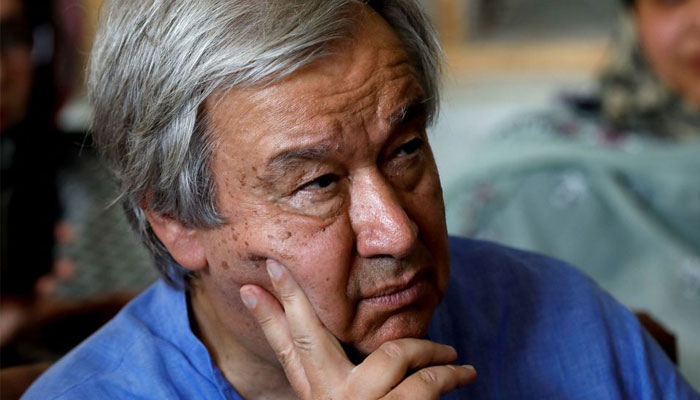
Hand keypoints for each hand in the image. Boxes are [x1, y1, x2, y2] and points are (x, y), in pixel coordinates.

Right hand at [239, 259, 475, 398]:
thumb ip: (337, 385)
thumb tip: (339, 354)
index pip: (286, 354)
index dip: (267, 318)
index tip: (251, 286)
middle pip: (307, 338)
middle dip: (294, 298)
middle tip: (278, 267)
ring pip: (392, 354)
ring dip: (427, 348)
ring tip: (450, 353)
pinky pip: (428, 385)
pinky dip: (451, 375)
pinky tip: (464, 373)